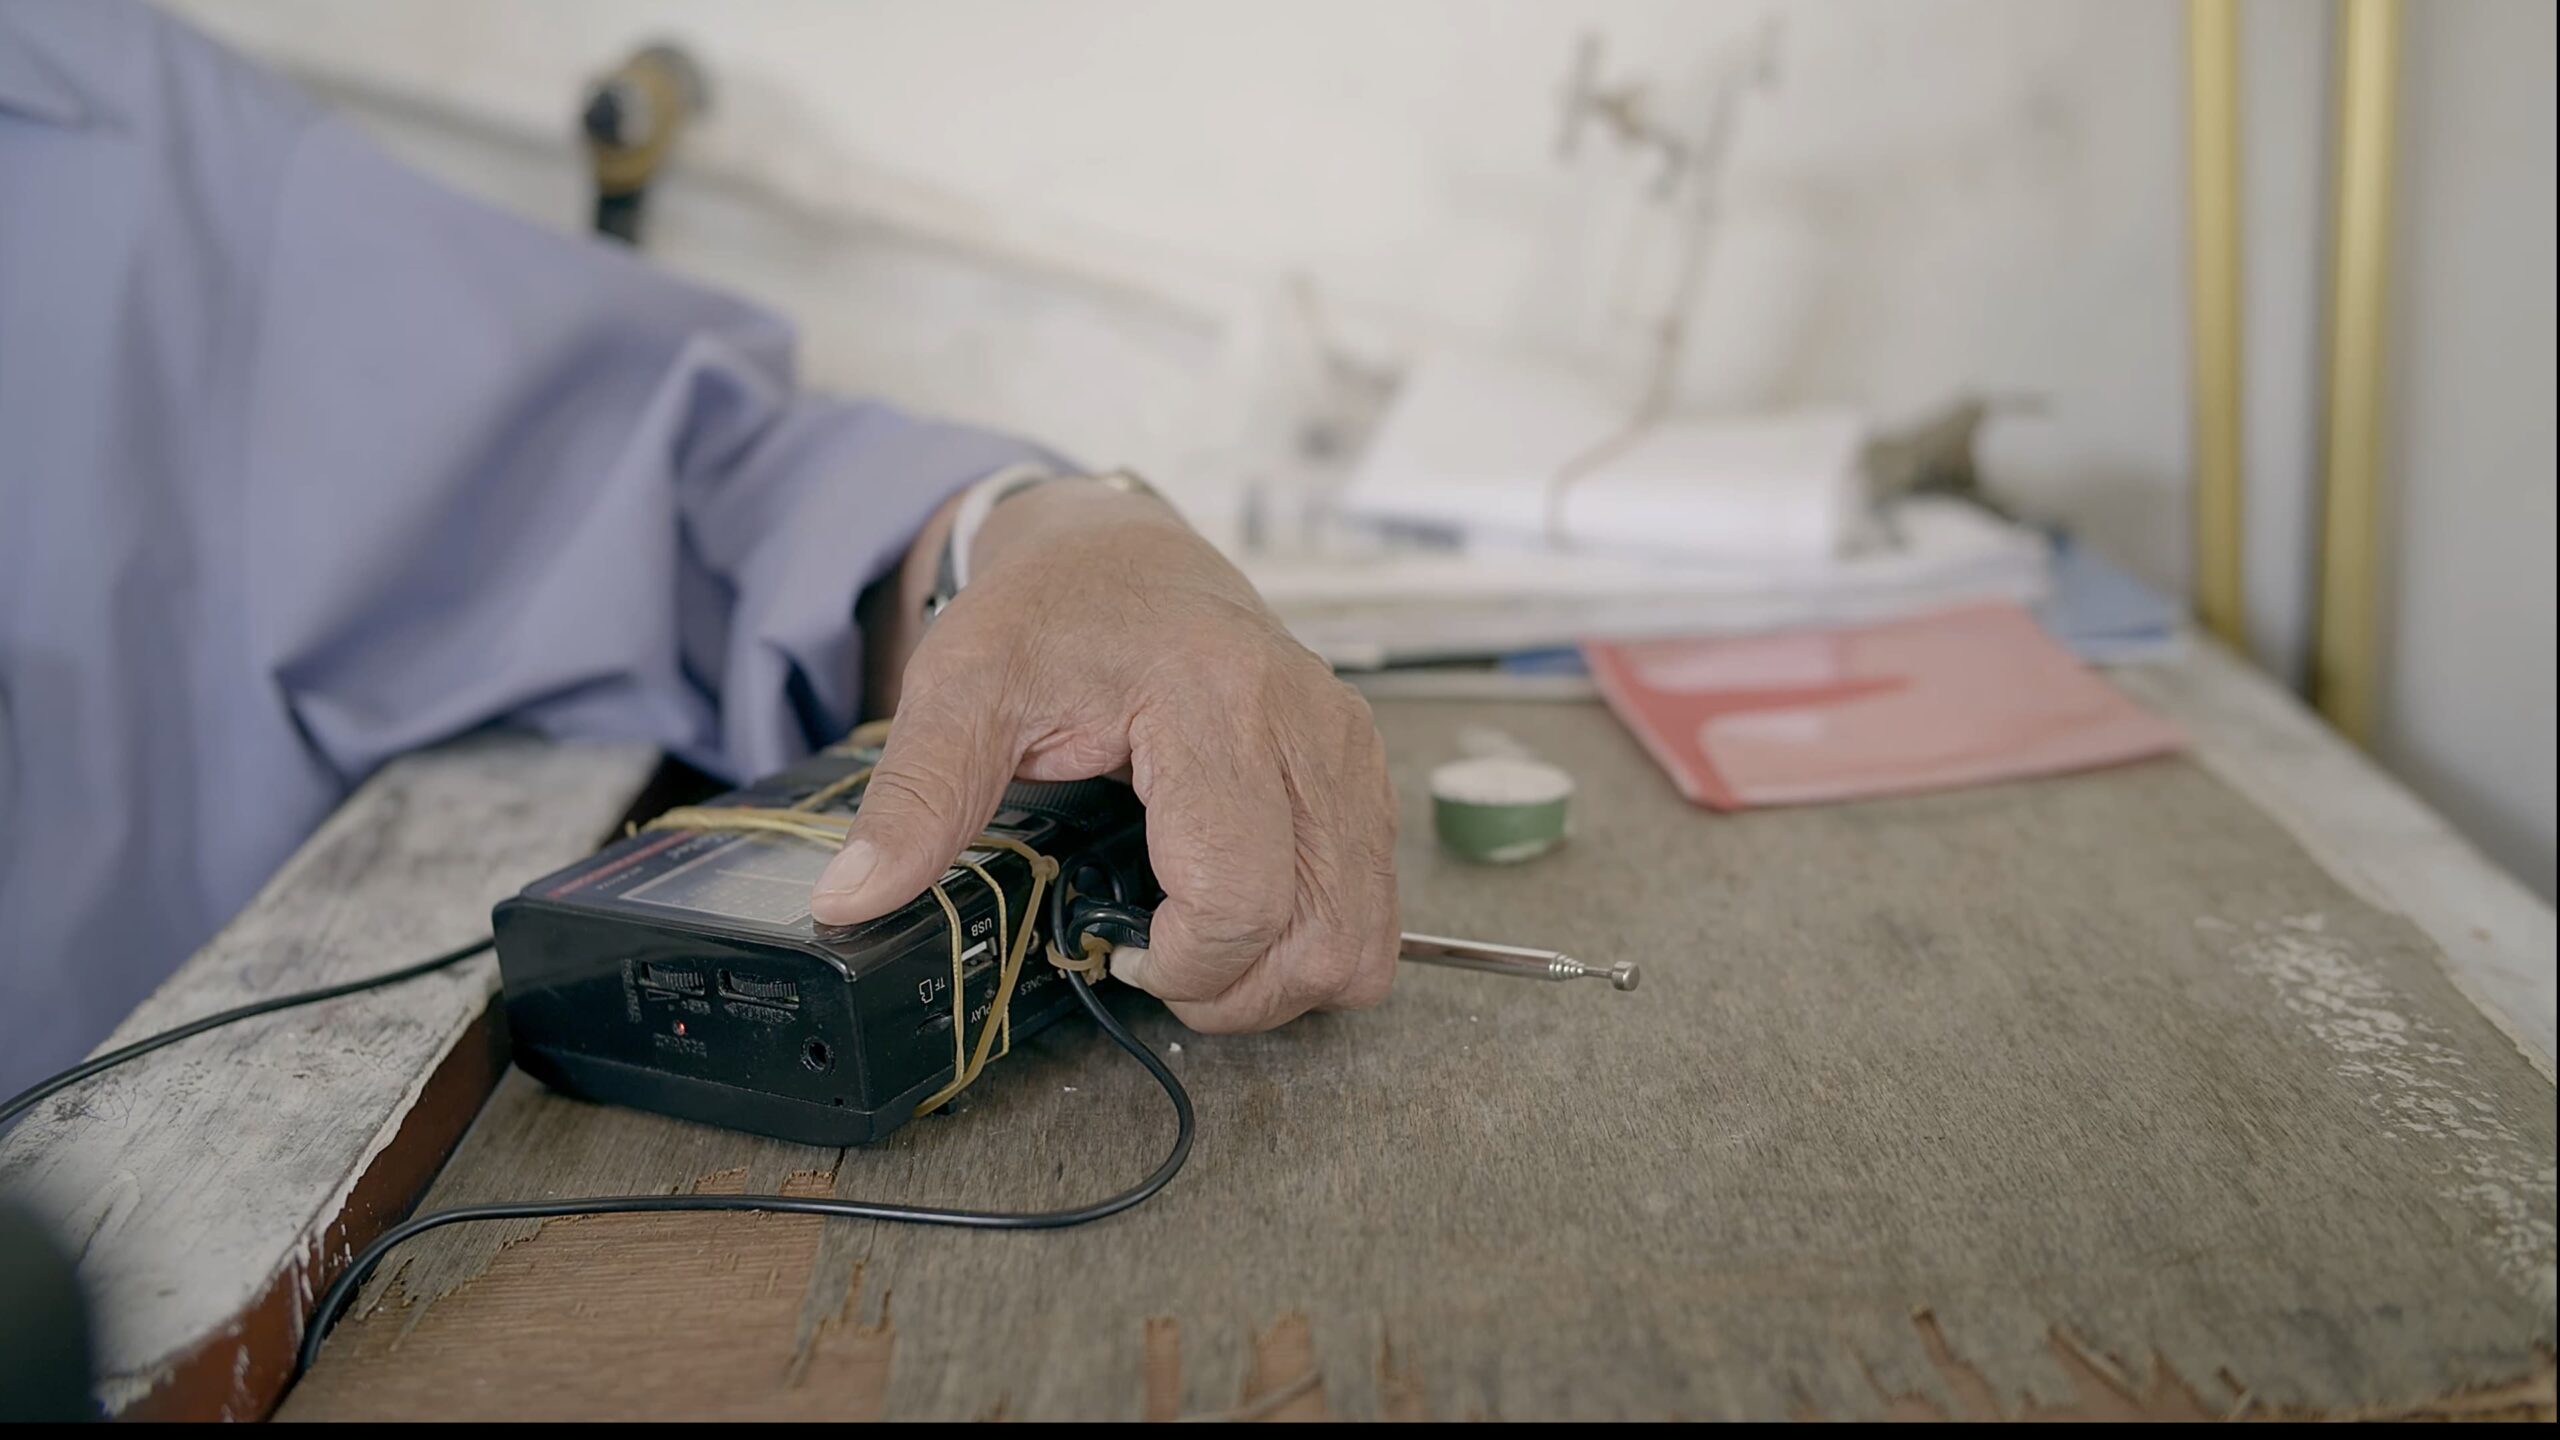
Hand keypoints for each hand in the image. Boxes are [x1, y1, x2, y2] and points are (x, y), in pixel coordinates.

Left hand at [809, 480, 1398, 1031]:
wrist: (1121, 550)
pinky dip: (1316, 939)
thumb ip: (916, 797)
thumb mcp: (962, 686)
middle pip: (1318, 935)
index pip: (1241, 896)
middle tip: (1158, 964)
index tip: (1120, 946)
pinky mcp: (1361, 770)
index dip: (1183, 963)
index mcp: (1213, 702)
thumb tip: (852, 900)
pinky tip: (1243, 912)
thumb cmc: (1051, 612)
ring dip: (1285, 977)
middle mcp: (1306, 726)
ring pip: (1364, 936)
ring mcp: (1347, 750)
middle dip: (1234, 992)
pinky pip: (1374, 906)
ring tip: (1203, 950)